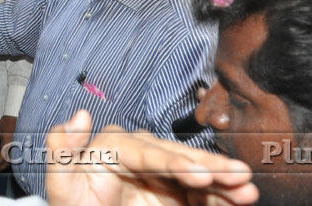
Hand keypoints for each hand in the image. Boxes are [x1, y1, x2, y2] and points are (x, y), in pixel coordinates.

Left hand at [0, 114, 17, 173]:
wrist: (16, 115)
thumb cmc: (5, 123)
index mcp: (7, 144)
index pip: (1, 159)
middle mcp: (14, 147)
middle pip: (8, 163)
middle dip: (0, 169)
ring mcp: (18, 147)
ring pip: (13, 161)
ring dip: (5, 166)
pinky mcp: (21, 145)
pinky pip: (16, 156)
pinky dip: (10, 161)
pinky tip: (6, 162)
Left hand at [44, 110, 257, 205]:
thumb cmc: (75, 205)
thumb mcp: (61, 185)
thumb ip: (63, 152)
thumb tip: (79, 114)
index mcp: (115, 146)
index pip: (147, 152)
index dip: (175, 163)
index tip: (199, 175)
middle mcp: (142, 153)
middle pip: (180, 159)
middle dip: (212, 169)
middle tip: (241, 179)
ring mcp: (162, 172)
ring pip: (198, 173)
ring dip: (225, 181)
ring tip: (250, 191)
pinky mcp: (176, 190)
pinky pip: (203, 193)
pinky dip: (223, 196)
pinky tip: (243, 199)